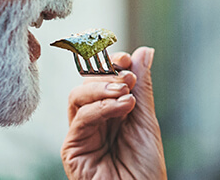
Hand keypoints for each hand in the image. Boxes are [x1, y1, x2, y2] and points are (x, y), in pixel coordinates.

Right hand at [62, 47, 165, 179]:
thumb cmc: (145, 169)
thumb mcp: (146, 121)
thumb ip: (142, 88)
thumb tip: (144, 51)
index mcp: (111, 113)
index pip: (102, 79)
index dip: (111, 65)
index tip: (127, 60)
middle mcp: (93, 122)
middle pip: (86, 83)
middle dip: (106, 74)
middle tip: (128, 78)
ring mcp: (81, 135)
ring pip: (77, 96)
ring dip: (101, 88)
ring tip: (126, 93)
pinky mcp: (73, 149)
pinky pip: (80, 119)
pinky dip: (100, 107)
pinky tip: (122, 106)